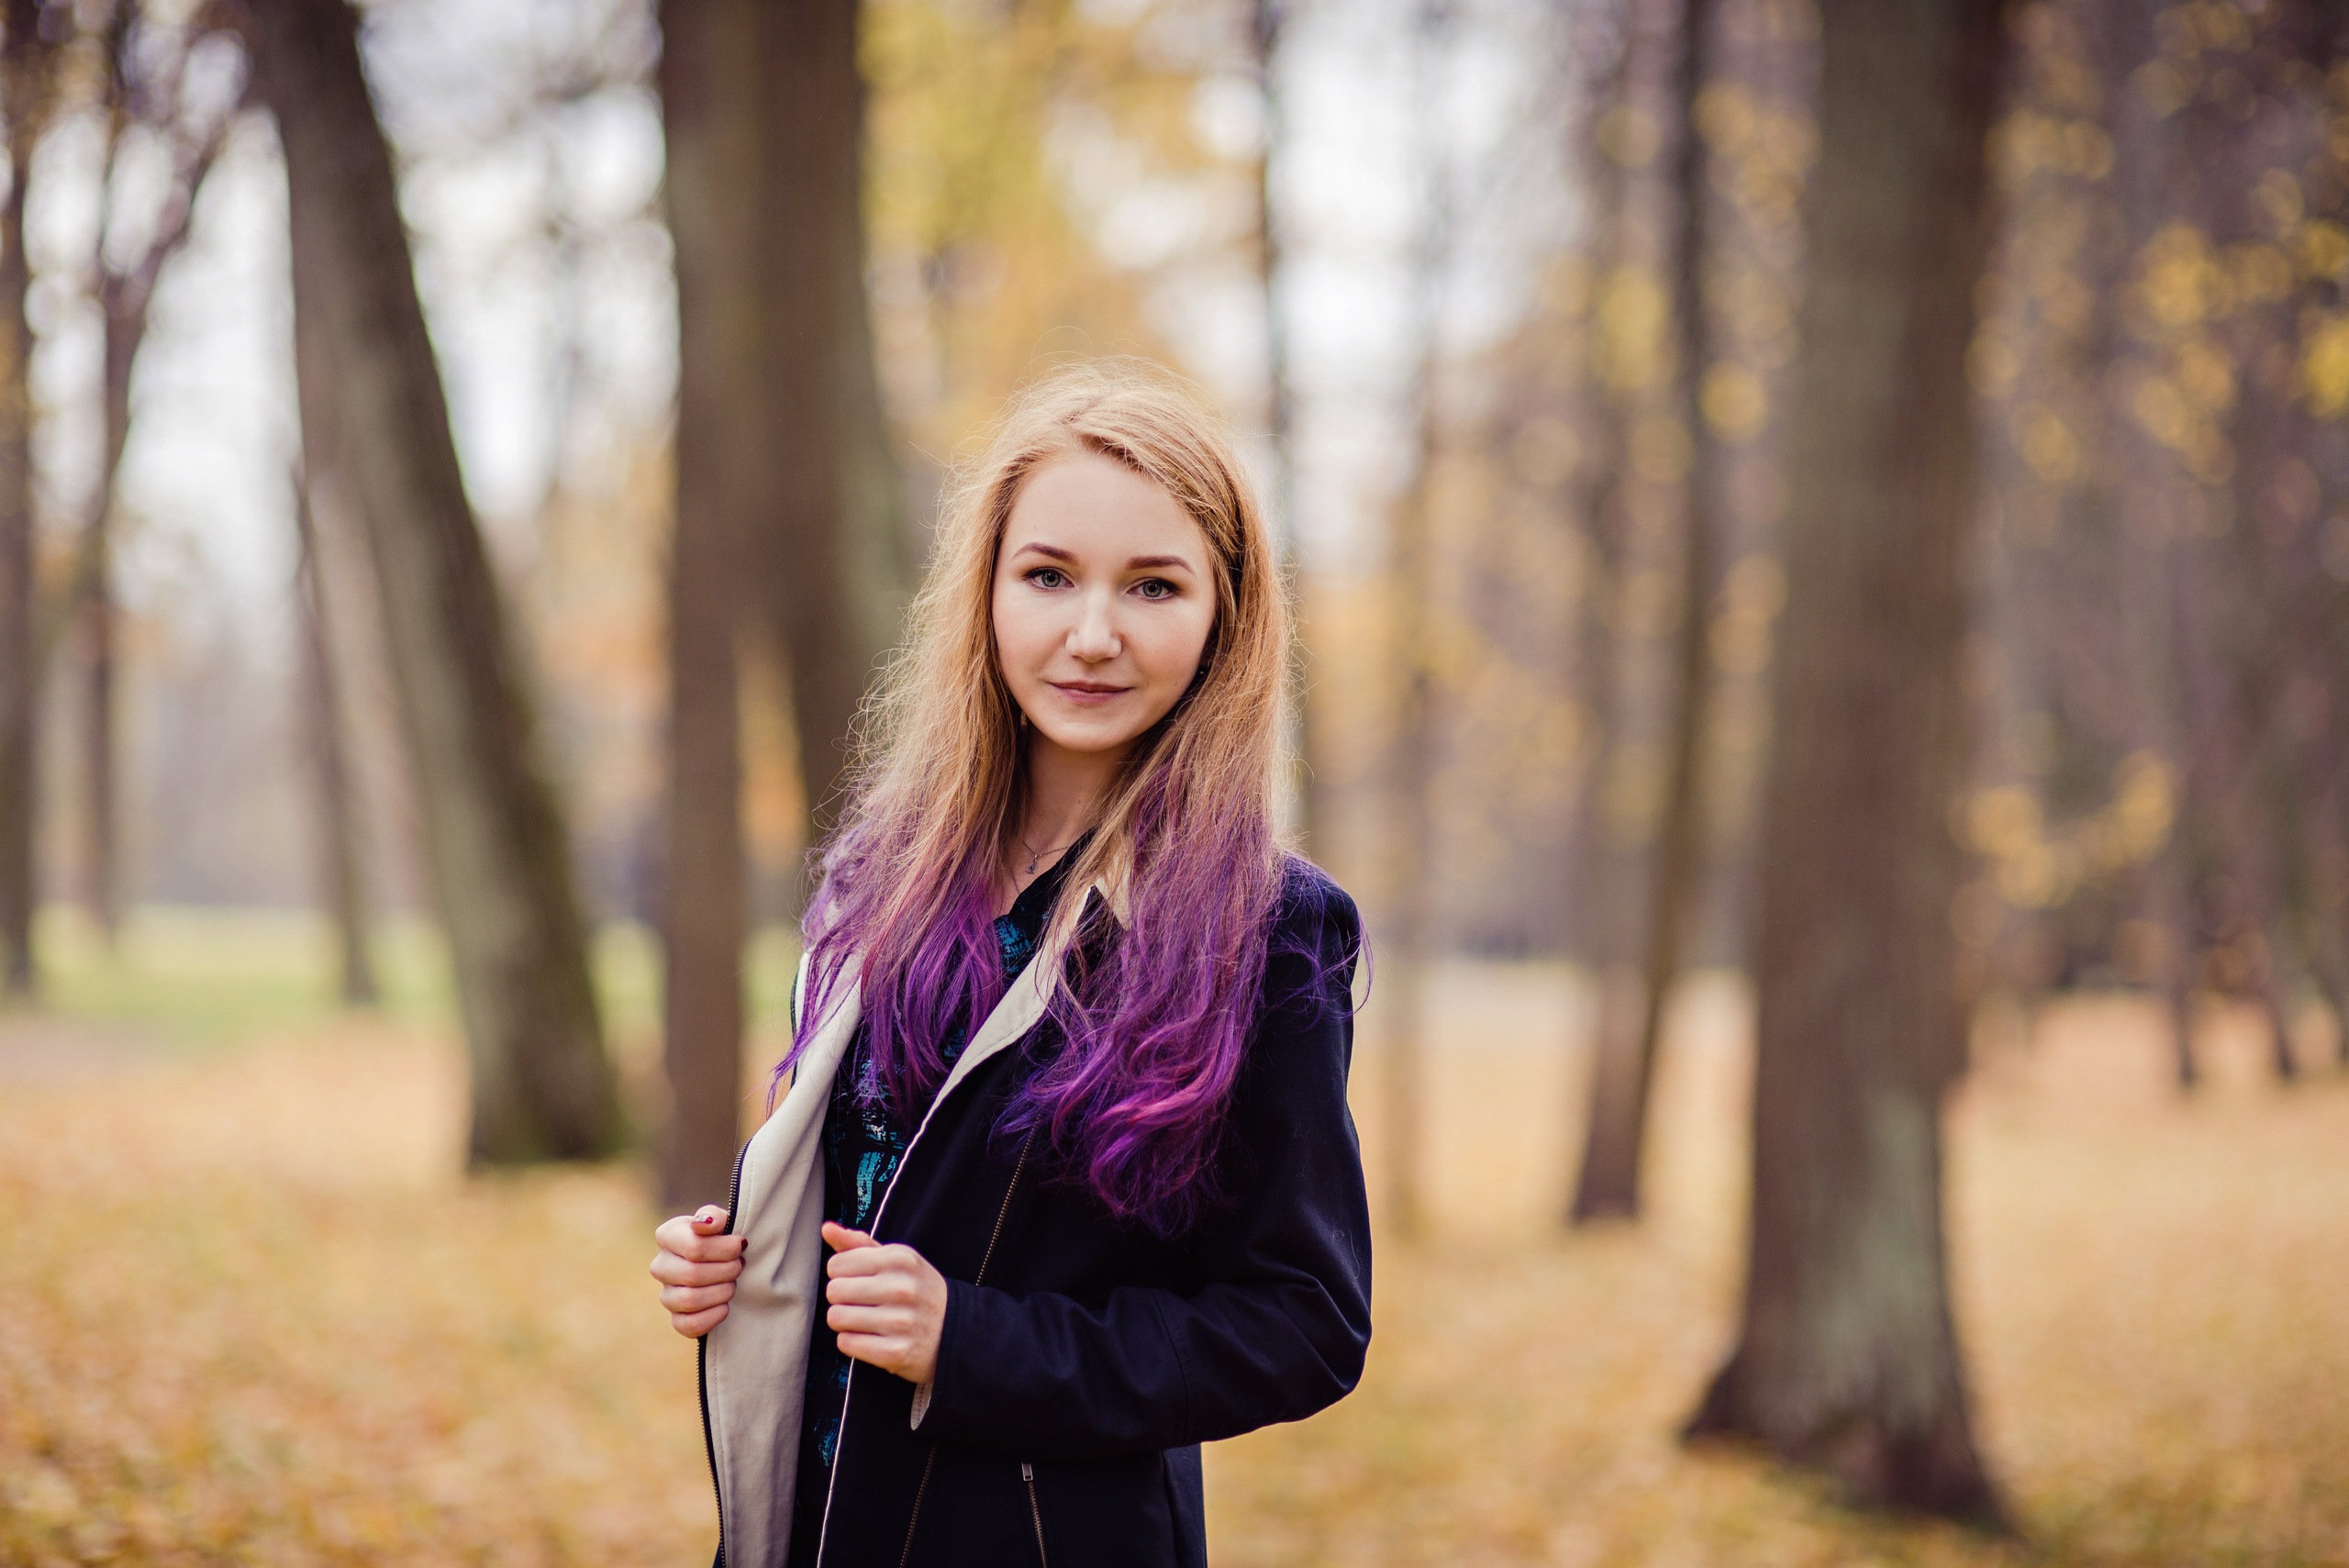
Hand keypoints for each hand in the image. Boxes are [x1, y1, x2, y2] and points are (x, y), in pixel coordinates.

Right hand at [651, 1205, 745, 1337]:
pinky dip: (713, 1317)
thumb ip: (714, 1216)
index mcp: (668, 1235)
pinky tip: (726, 1306)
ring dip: (721, 1292)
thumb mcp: (721, 1220)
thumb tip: (705, 1223)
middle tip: (740, 1265)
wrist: (726, 1263)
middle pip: (692, 1274)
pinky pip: (689, 1325)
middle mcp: (661, 1266)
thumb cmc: (722, 1238)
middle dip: (726, 1270)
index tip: (741, 1245)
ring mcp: (666, 1295)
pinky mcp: (676, 1319)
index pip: (693, 1247)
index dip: (724, 1249)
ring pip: (689, 1300)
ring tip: (733, 1283)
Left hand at [822, 1220, 947, 1383]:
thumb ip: (859, 1244)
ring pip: (836, 1318)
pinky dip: (852, 1342)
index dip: (842, 1275)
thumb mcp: (897, 1260)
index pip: (836, 1264)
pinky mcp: (895, 1352)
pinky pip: (846, 1343)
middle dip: (841, 1299)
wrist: (956, 1332)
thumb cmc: (917, 1291)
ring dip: (845, 1321)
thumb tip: (827, 1228)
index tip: (859, 1281)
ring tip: (865, 1320)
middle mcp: (902, 1288)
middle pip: (833, 1291)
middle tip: (861, 1303)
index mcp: (900, 1259)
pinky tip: (871, 1337)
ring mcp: (900, 1322)